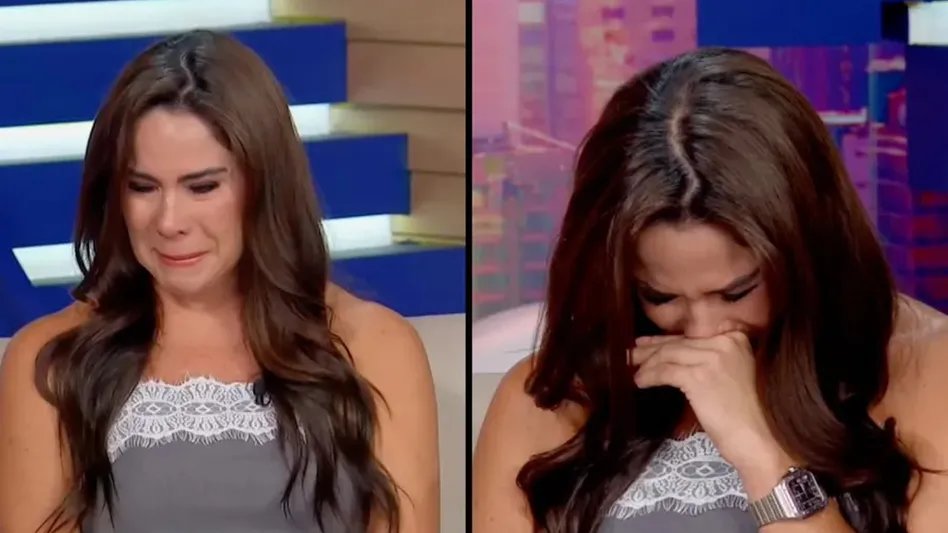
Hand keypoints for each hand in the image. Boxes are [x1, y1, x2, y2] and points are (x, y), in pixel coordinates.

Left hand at [631, 332, 795, 496]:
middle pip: (678, 343)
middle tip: (633, 352)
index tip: (650, 343)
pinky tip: (639, 382)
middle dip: (652, 349)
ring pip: (668, 355)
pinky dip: (649, 376)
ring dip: (646, 363)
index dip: (667, 340)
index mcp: (737, 340)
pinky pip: (665, 371)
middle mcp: (725, 342)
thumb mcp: (735, 379)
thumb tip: (679, 363)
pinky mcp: (698, 376)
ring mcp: (712, 357)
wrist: (764, 440)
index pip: (692, 337)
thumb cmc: (752, 418)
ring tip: (632, 369)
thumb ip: (713, 365)